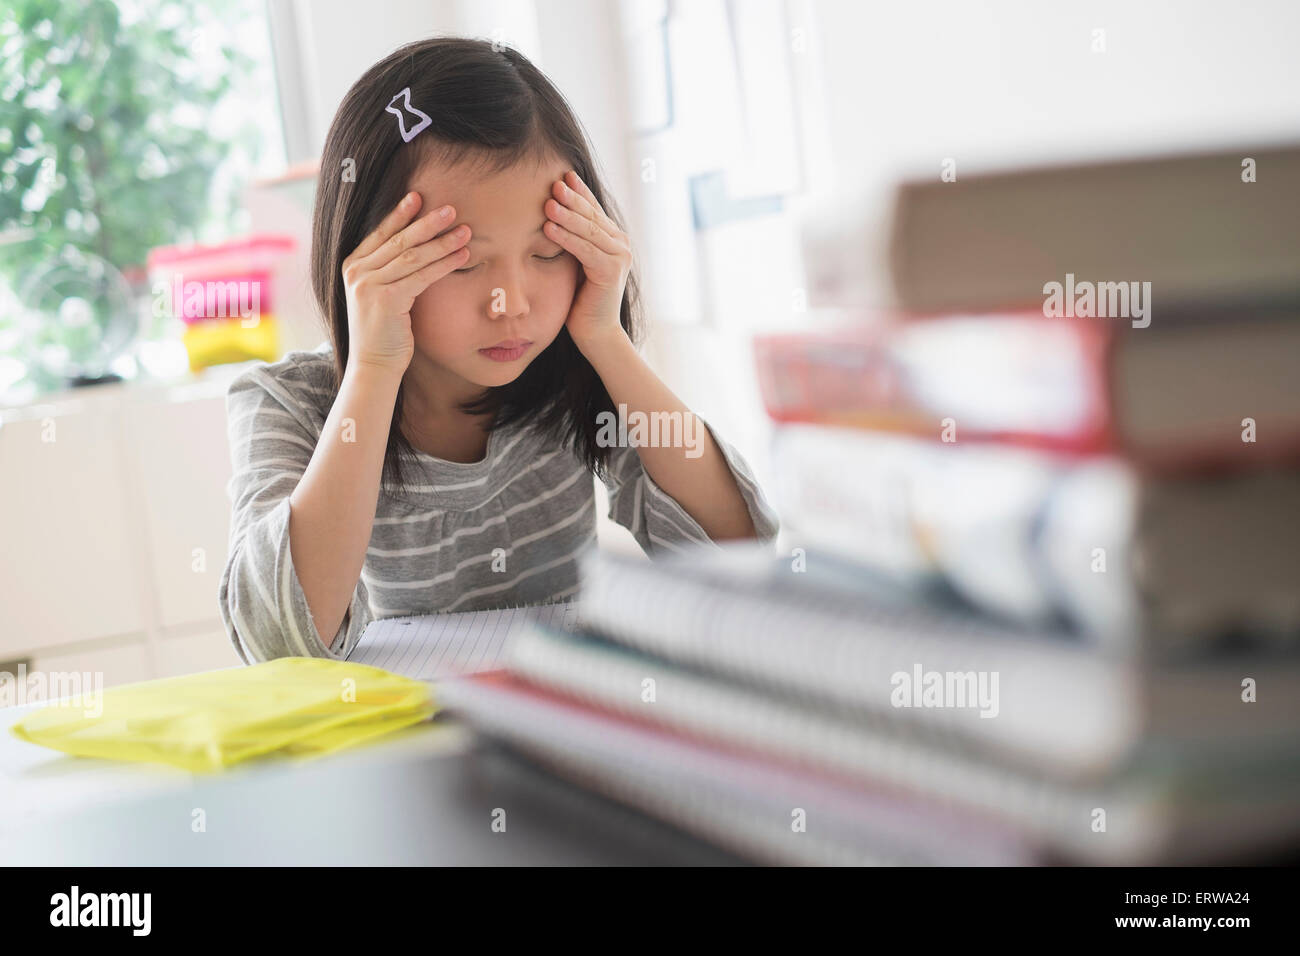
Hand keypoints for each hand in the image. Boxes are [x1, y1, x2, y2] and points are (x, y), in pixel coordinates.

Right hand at [341, 191, 471, 375]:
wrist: (374, 365)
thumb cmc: (383, 332)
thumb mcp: (381, 295)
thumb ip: (389, 271)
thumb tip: (416, 247)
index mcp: (352, 266)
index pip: (380, 233)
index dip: (400, 214)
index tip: (418, 196)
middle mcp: (357, 272)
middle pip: (399, 240)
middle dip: (427, 222)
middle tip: (450, 209)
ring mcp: (368, 285)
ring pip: (412, 256)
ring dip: (442, 242)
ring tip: (464, 231)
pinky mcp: (386, 299)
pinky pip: (421, 276)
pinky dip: (444, 264)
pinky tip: (462, 257)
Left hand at [543, 170, 631, 352]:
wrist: (595, 332)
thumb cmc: (580, 299)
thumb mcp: (574, 261)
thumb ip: (572, 239)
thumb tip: (549, 213)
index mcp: (612, 238)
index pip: (593, 209)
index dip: (579, 192)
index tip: (562, 175)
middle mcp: (620, 244)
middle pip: (591, 215)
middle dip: (571, 198)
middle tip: (553, 183)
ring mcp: (619, 256)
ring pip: (588, 230)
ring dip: (567, 215)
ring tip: (548, 203)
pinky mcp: (611, 271)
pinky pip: (585, 250)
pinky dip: (566, 238)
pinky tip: (549, 228)